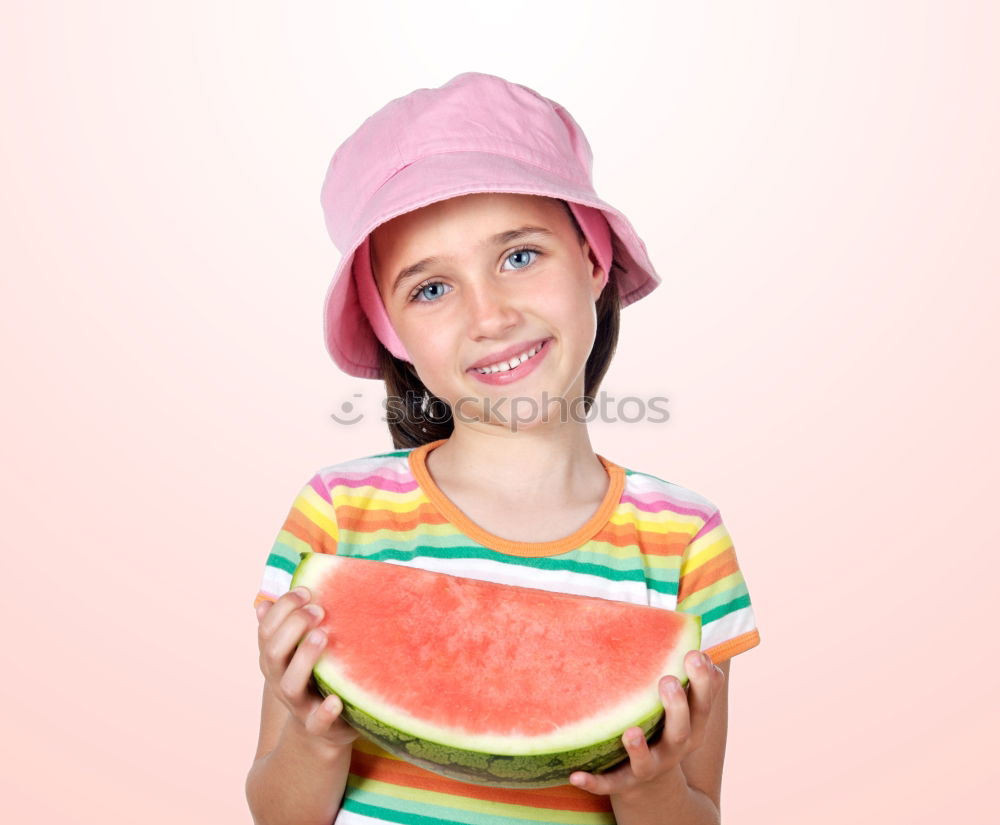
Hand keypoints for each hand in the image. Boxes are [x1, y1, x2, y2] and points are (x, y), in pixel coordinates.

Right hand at [255, 586, 359, 747]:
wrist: (320, 731)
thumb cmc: (313, 679)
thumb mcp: (297, 654)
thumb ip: (284, 628)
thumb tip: (264, 603)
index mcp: (275, 661)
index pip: (267, 631)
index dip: (283, 608)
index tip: (306, 591)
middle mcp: (280, 681)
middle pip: (273, 654)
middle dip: (293, 627)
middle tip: (318, 610)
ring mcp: (298, 705)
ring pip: (289, 684)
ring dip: (304, 658)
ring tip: (323, 635)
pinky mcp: (319, 726)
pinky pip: (317, 722)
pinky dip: (324, 712)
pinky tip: (335, 700)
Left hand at [568, 650, 724, 797]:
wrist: (653, 785)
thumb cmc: (665, 729)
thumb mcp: (683, 711)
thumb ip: (692, 685)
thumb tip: (702, 651)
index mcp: (690, 728)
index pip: (703, 705)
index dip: (703, 683)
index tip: (696, 655)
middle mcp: (673, 749)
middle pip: (681, 731)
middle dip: (676, 707)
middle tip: (667, 681)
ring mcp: (649, 768)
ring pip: (647, 761)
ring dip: (638, 747)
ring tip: (630, 732)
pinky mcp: (623, 783)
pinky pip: (608, 784)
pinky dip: (594, 781)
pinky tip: (575, 775)